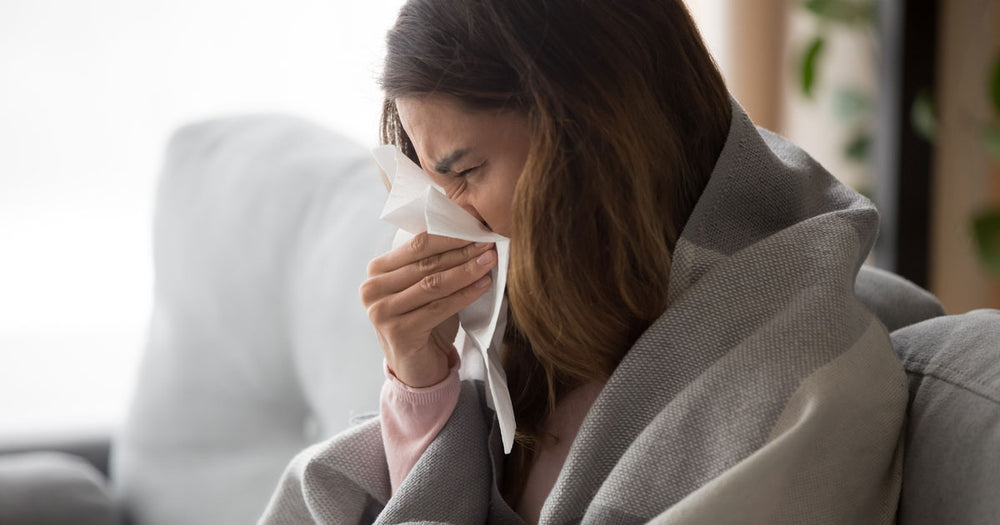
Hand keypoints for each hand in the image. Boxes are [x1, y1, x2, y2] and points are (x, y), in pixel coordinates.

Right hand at [360, 232, 496, 387]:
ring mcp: (382, 312)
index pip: (416, 245)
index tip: (477, 229)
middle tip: (488, 243)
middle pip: (425, 263)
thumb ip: (433, 262)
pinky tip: (483, 285)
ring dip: (465, 271)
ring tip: (489, 261)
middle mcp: (372, 289)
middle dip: (461, 251)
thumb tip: (469, 232)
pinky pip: (438, 307)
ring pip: (432, 284)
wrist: (417, 368)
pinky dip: (464, 295)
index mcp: (376, 271)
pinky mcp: (398, 332)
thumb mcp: (422, 287)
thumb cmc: (423, 322)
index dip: (449, 235)